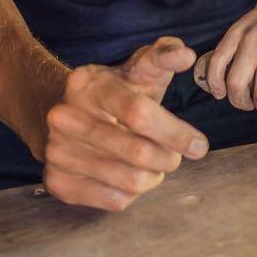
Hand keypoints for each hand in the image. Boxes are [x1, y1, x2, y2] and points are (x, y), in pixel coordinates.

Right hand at [40, 36, 208, 210]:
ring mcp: (57, 151)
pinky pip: (113, 201)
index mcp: (88, 84)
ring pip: (129, 181)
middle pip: (136, 152)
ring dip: (153, 177)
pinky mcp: (56, 181)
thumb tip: (186, 55)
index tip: (199, 146)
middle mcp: (66, 117)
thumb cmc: (116, 91)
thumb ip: (164, 57)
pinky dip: (133, 193)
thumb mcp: (137, 68)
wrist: (63, 113)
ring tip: (154, 165)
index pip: (138, 113)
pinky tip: (131, 176)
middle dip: (168, 159)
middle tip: (175, 157)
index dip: (175, 132)